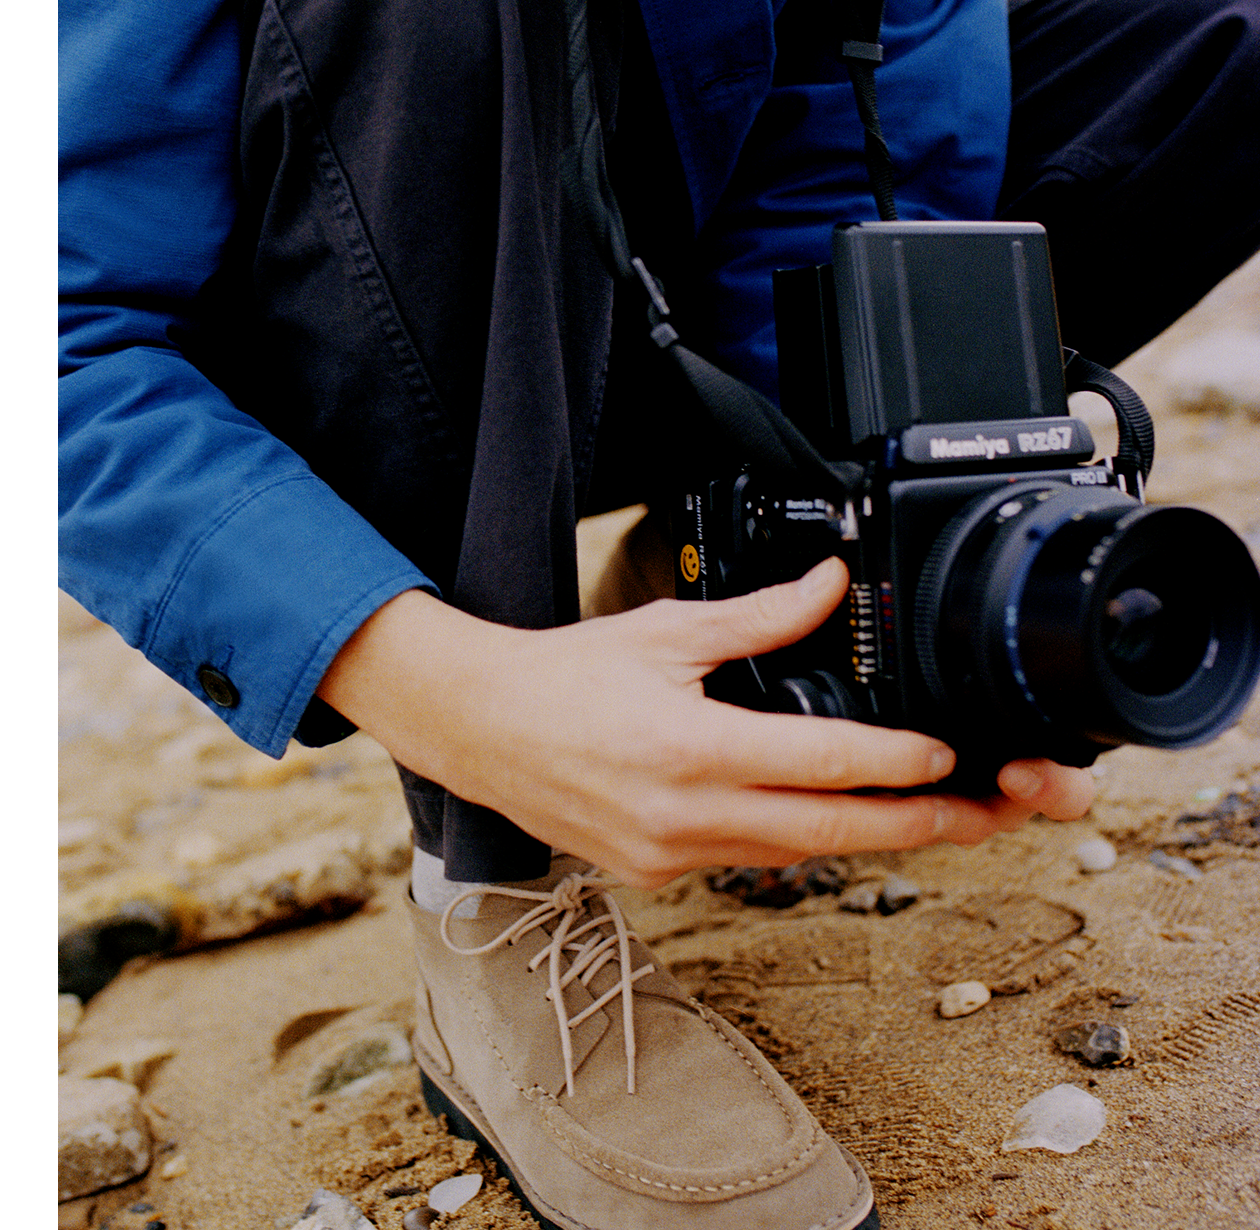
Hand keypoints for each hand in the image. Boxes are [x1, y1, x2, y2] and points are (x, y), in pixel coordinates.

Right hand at [317, 559, 1096, 887]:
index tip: (950, 759)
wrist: (475, 727)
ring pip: (795, 854)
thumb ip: (759, 616)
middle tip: (984, 814)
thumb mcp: (665, 631)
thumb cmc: (560, 676)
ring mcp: (669, 853)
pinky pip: (746, 861)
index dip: (900, 767)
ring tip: (926, 817)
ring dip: (859, 836)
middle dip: (919, 826)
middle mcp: (684, 814)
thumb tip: (831, 584)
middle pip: (832, 833)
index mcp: (691, 749)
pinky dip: (789, 840)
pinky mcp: (654, 873)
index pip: (824, 766)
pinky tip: (818, 818)